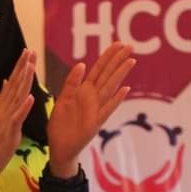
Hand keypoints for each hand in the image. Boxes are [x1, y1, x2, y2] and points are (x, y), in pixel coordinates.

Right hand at [0, 49, 36, 191]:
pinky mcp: (8, 131)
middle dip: (22, 68)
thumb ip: (1, 101)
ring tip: (30, 66)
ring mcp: (4, 119)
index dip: (19, 68)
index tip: (26, 53)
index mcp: (0, 107)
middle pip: (14, 85)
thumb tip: (5, 83)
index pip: (11, 83)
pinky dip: (24, 107)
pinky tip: (30, 97)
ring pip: (16, 97)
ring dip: (23, 81)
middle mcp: (1, 109)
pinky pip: (17, 118)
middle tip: (29, 51)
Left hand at [47, 41, 135, 177]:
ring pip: (110, 88)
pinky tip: (125, 89)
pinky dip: (116, 99)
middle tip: (130, 46)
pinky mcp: (95, 122)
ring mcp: (95, 109)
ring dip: (120, 74)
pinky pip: (107, 109)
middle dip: (118, 60)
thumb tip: (82, 64)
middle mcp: (92, 98)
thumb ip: (71, 83)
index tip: (118, 44)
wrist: (59, 148)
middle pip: (107, 75)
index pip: (98, 70)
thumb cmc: (60, 126)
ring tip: (131, 61)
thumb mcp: (62, 100)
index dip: (107, 57)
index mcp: (83, 91)